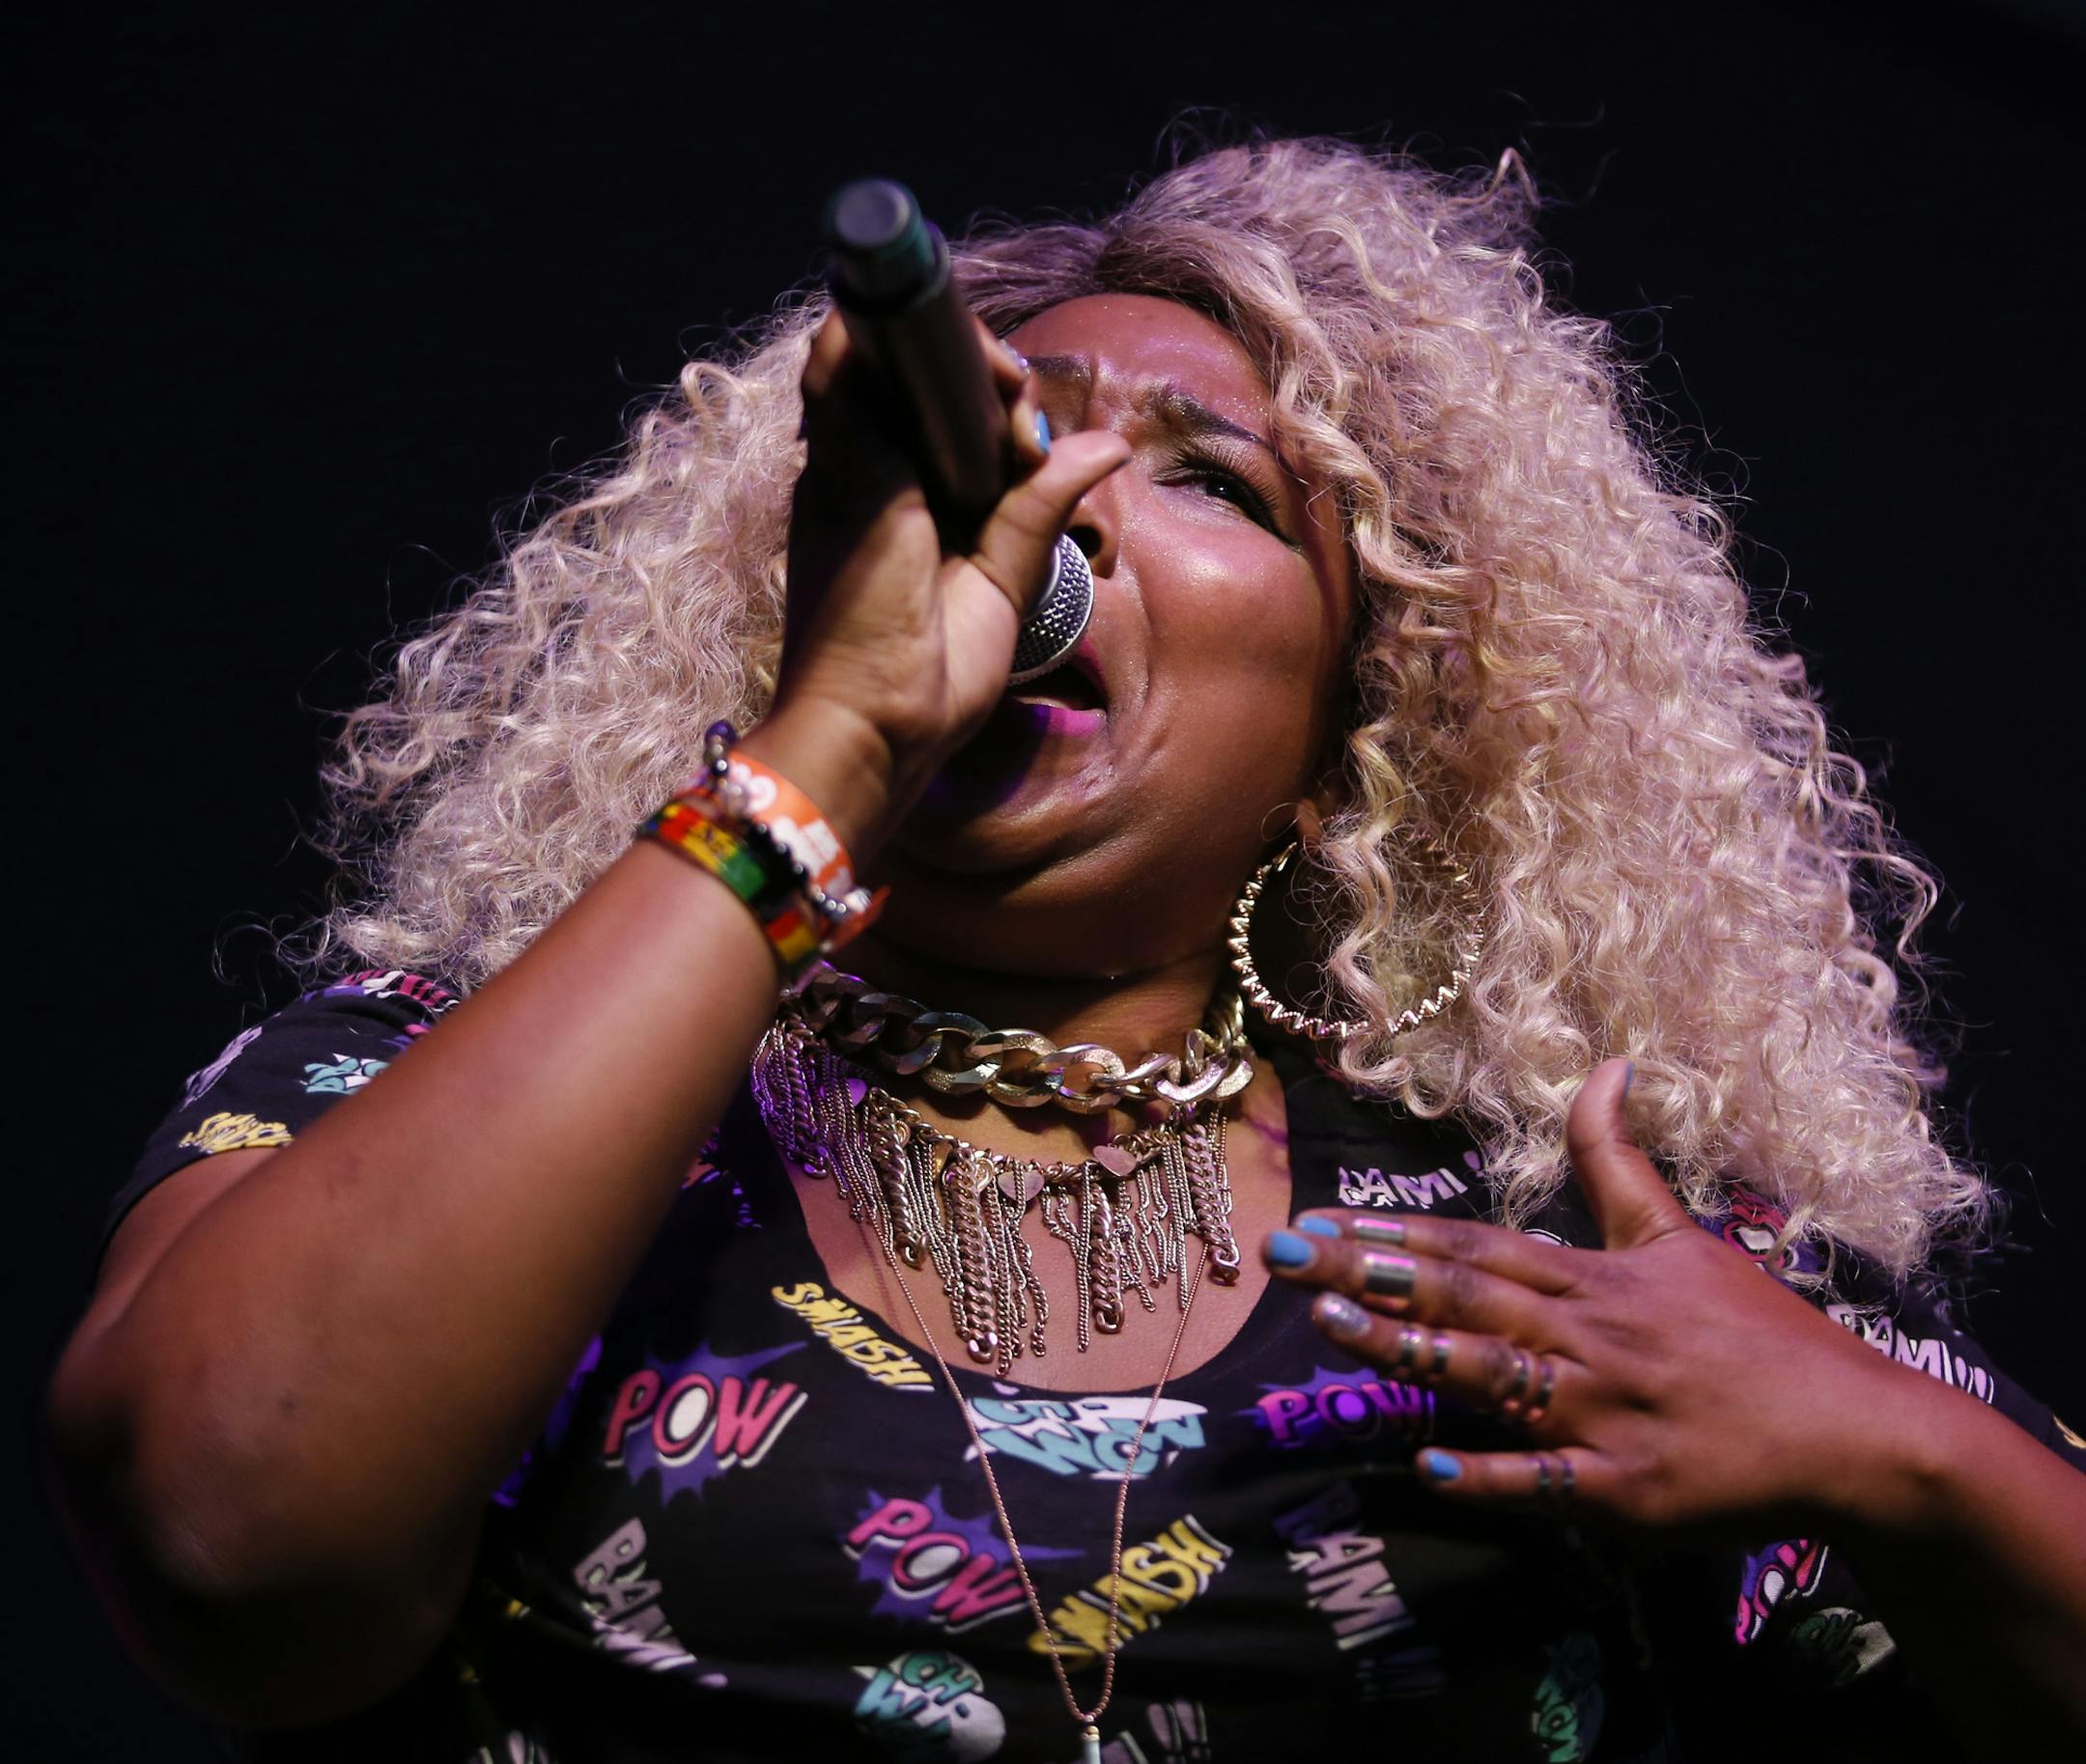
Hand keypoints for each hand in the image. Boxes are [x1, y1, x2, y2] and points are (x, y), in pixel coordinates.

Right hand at [762, 309, 1129, 853]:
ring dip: (957, 347)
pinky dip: (907, 335)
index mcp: (894, 498)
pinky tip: (985, 367)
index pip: (931, 409)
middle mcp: (862, 470)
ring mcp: (845, 462)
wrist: (876, 731)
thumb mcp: (1004, 578)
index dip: (987, 396)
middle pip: (909, 371)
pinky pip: (846, 358)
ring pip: (881, 349)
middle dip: (978, 366)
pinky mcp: (839, 464)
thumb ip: (1041, 505)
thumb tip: (1109, 443)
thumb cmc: (928, 677)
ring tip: (1010, 386)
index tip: (1032, 439)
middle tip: (1024, 413)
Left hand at [1262, 1059, 1938, 1538]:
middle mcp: (1591, 1339)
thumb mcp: (1681, 1234)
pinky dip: (1491, 1477)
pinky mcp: (1629, 1494)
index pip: (1476, 1249)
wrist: (1855, 1433)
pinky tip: (1426, 1466)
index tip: (1315, 1223)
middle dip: (1365, 1278)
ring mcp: (1607, 1417)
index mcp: (1597, 1280)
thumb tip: (1604, 1064)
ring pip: (1491, 1377)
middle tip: (1281, 1259)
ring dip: (1404, 1353)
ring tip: (1324, 1331)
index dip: (1391, 1234)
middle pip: (1465, 1299)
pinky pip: (1549, 1484)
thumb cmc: (1757, 1333)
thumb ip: (1617, 1159)